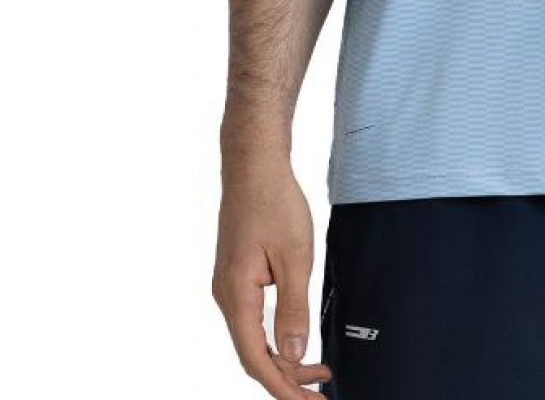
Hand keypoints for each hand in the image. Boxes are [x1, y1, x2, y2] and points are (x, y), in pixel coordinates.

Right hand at [211, 162, 331, 396]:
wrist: (254, 166)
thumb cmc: (273, 203)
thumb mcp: (295, 257)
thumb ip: (294, 308)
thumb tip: (294, 352)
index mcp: (236, 295)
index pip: (255, 358)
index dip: (281, 386)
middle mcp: (225, 295)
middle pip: (252, 353)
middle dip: (285, 378)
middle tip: (319, 392)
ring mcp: (229, 286)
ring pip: (252, 337)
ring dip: (282, 357)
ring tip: (315, 370)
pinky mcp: (237, 276)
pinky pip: (252, 318)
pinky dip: (274, 335)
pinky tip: (294, 338)